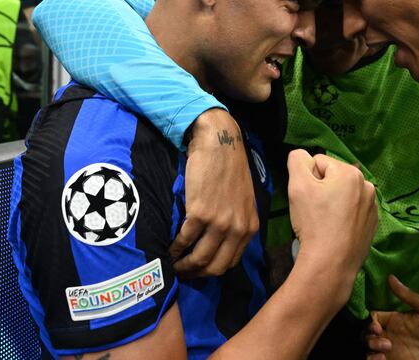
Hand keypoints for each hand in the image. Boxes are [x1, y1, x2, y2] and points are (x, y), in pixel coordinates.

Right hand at [169, 109, 258, 277]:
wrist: (220, 144)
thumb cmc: (230, 170)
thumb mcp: (243, 201)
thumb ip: (237, 223)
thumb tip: (221, 244)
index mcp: (250, 227)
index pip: (231, 262)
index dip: (212, 271)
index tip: (198, 271)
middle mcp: (237, 228)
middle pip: (215, 267)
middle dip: (197, 274)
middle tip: (182, 273)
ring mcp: (220, 222)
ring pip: (199, 258)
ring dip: (183, 265)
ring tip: (173, 264)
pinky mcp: (201, 212)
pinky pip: (184, 240)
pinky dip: (174, 248)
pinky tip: (169, 248)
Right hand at [288, 150, 376, 282]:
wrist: (330, 263)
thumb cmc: (314, 222)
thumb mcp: (297, 185)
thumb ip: (297, 160)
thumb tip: (302, 156)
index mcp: (351, 173)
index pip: (318, 163)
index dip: (307, 179)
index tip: (306, 199)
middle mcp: (367, 186)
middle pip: (333, 179)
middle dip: (321, 190)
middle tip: (313, 212)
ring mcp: (372, 207)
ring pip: (343, 196)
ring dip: (332, 204)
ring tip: (324, 223)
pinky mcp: (372, 225)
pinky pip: (352, 213)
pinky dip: (342, 218)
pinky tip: (335, 232)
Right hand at [367, 275, 418, 359]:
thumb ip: (408, 295)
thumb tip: (390, 277)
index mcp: (395, 320)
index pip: (372, 317)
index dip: (368, 321)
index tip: (376, 326)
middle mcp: (390, 334)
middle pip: (366, 334)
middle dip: (369, 338)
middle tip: (386, 342)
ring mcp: (392, 350)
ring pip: (368, 349)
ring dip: (371, 350)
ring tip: (384, 352)